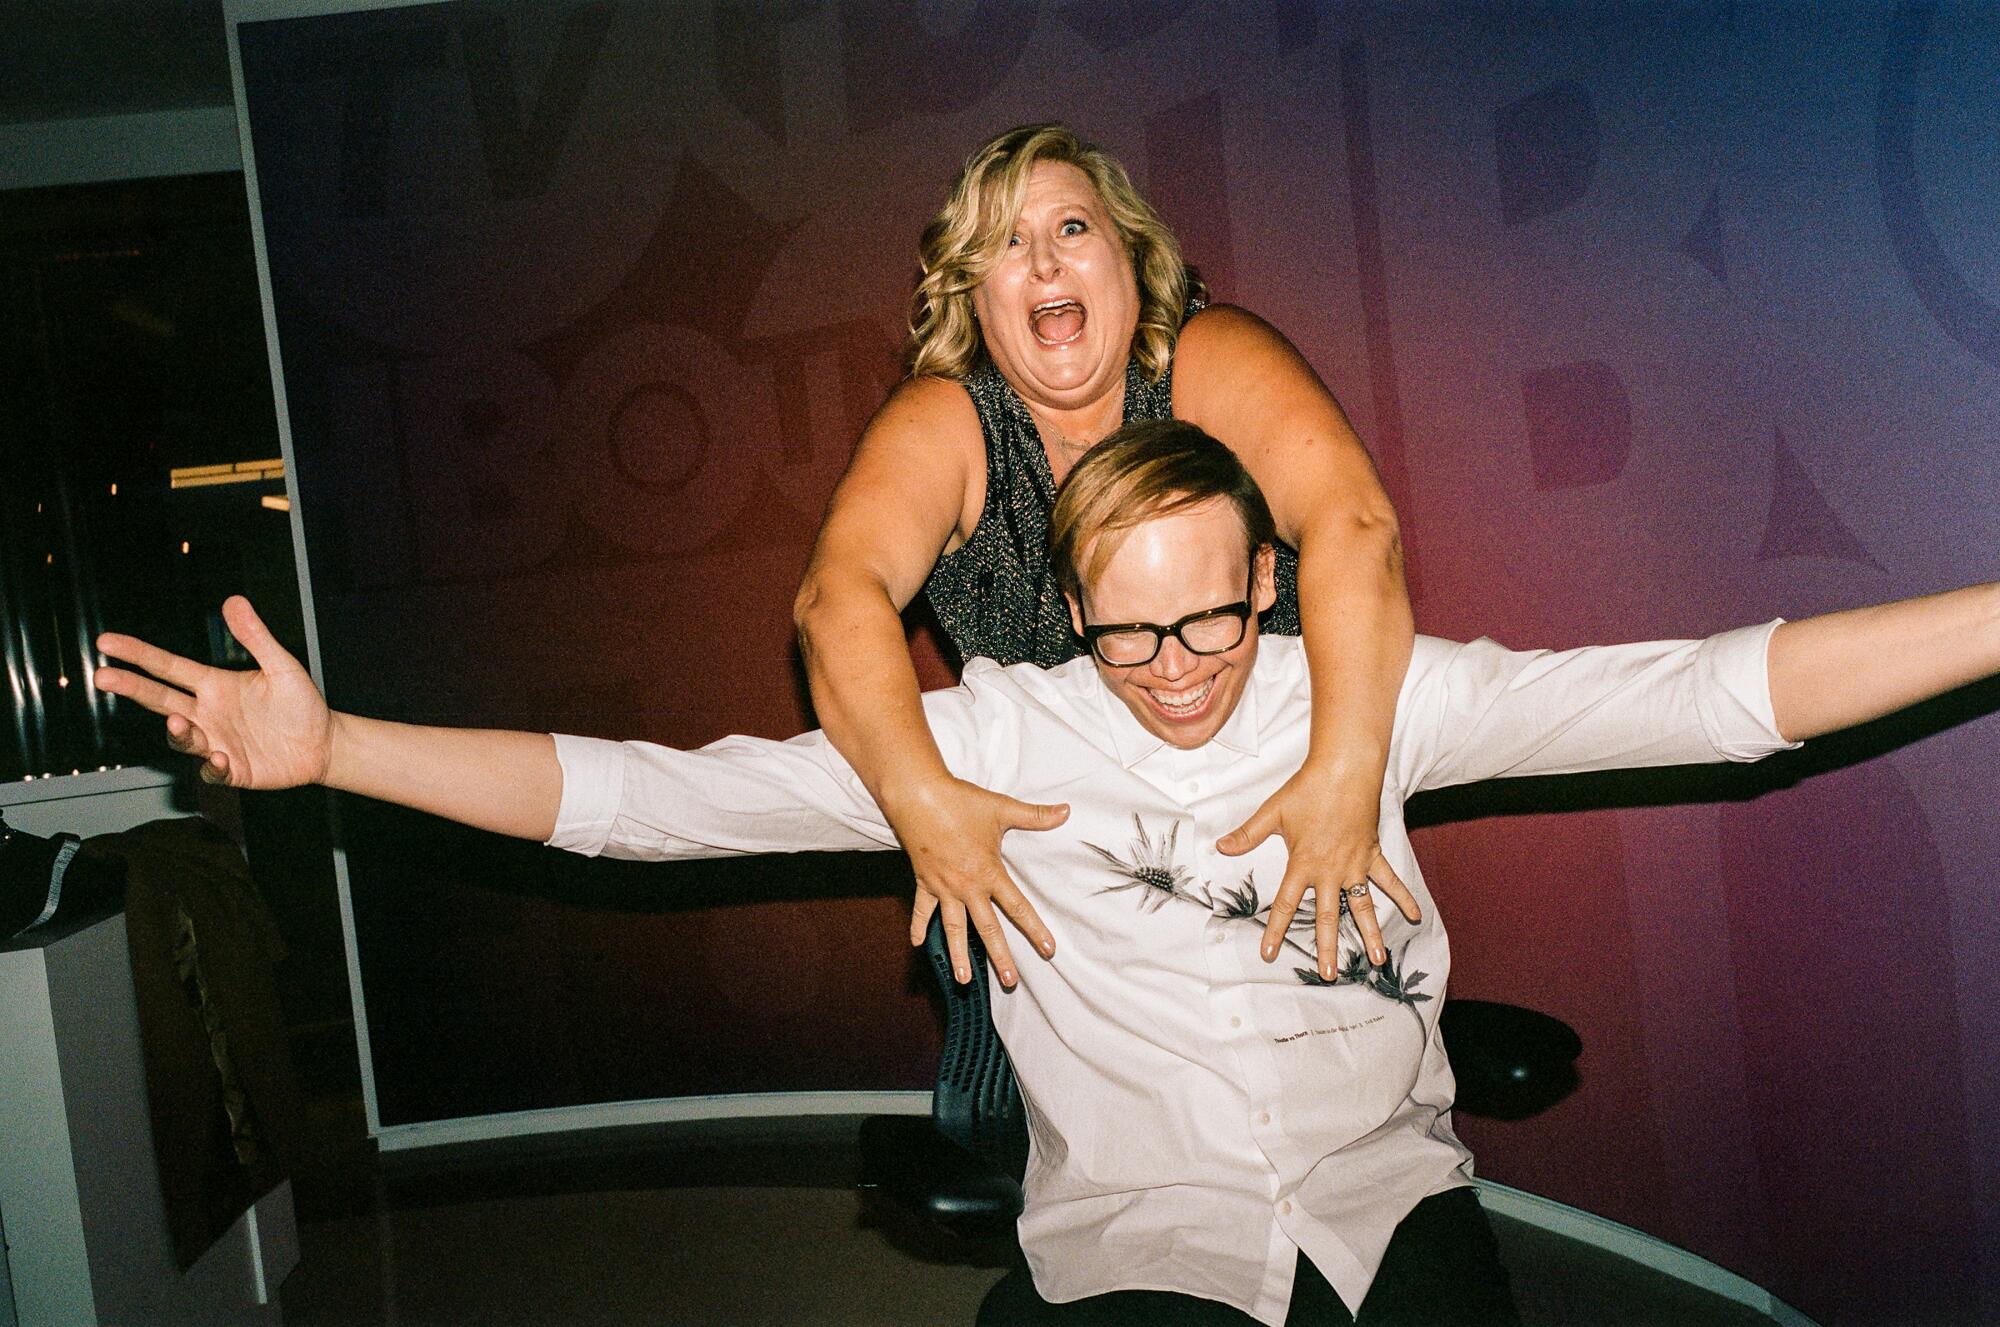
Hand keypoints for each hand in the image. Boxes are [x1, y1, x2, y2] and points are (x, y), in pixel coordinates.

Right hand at [94, 596, 332, 790]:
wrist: (325, 743)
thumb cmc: (301, 703)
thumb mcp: (282, 666)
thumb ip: (256, 637)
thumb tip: (234, 600)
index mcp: (214, 685)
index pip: (168, 667)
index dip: (138, 655)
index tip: (106, 642)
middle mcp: (208, 713)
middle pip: (160, 699)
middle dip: (131, 687)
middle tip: (102, 676)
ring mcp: (216, 742)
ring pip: (182, 738)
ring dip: (178, 731)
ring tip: (180, 721)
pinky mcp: (232, 769)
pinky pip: (213, 770)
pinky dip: (213, 764)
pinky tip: (221, 755)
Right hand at [885, 775, 1067, 988]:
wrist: (918, 797)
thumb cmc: (960, 801)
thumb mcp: (1001, 808)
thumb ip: (1035, 815)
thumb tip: (1066, 811)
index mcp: (988, 872)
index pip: (1018, 908)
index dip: (1035, 930)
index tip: (1047, 950)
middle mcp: (966, 887)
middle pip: (987, 929)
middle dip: (999, 957)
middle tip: (1010, 982)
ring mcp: (943, 887)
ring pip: (953, 928)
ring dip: (959, 954)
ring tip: (963, 980)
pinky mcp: (923, 881)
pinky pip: (921, 909)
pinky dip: (918, 926)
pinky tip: (918, 944)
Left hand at [1218, 759, 1419, 977]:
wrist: (1345, 770)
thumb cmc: (1307, 789)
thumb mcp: (1272, 813)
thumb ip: (1248, 834)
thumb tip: (1221, 847)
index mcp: (1304, 864)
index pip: (1287, 905)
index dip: (1276, 931)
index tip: (1269, 954)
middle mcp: (1331, 871)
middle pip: (1328, 916)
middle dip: (1327, 948)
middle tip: (1328, 974)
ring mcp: (1355, 865)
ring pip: (1363, 906)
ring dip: (1369, 934)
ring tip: (1376, 961)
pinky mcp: (1372, 854)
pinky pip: (1390, 880)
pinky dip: (1403, 897)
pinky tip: (1415, 916)